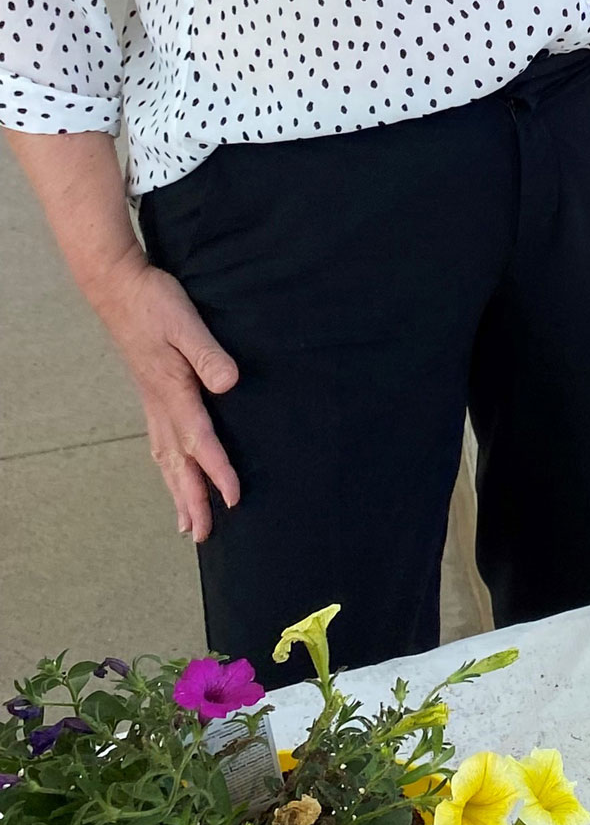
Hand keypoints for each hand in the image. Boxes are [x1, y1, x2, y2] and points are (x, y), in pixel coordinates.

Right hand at [90, 250, 241, 541]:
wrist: (119, 288)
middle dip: (192, 500)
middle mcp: (160, 404)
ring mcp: (152, 402)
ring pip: (165, 459)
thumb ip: (208, 353)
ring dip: (177, 492)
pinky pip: (158, 443)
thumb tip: (229, 383)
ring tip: (187, 525)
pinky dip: (166, 468)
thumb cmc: (155, 303)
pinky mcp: (151, 395)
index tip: (234, 498)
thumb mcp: (186, 323)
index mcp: (172, 391)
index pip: (200, 440)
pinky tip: (171, 476)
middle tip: (204, 536)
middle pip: (178, 463)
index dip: (218, 471)